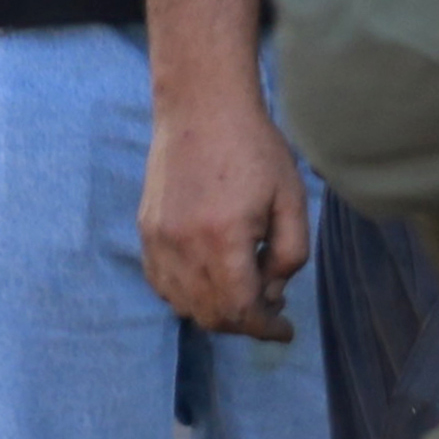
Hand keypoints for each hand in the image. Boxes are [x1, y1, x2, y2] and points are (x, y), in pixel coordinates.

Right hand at [141, 85, 310, 341]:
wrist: (201, 108)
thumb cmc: (254, 149)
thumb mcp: (292, 200)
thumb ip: (291, 254)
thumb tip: (272, 293)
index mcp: (223, 239)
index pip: (240, 311)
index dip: (265, 329)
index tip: (284, 330)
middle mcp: (183, 247)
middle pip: (211, 316)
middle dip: (244, 322)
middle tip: (270, 306)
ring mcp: (158, 241)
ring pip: (184, 305)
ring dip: (216, 310)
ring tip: (243, 286)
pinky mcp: (146, 231)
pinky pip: (162, 284)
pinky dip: (188, 293)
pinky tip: (211, 274)